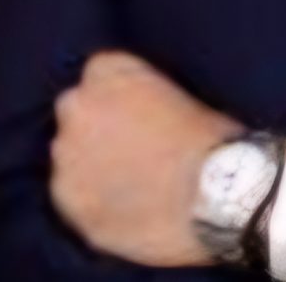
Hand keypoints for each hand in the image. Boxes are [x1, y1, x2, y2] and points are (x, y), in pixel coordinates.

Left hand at [49, 49, 245, 266]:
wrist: (219, 196)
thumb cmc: (215, 143)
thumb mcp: (185, 97)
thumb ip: (147, 100)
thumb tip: (143, 118)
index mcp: (107, 70)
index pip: (100, 76)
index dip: (120, 101)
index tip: (138, 119)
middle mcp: (76, 106)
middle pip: (77, 114)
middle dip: (96, 131)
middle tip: (129, 155)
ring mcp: (66, 155)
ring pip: (70, 158)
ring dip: (90, 168)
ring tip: (127, 189)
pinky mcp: (67, 200)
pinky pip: (72, 201)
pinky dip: (91, 205)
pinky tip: (121, 214)